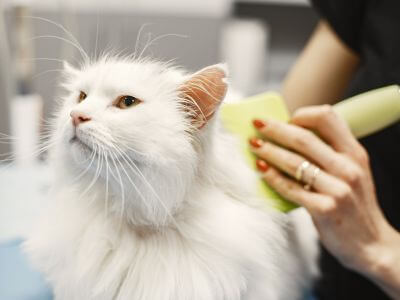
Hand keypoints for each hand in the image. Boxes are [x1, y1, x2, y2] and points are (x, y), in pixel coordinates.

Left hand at [249, 105, 399, 282]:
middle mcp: (348, 167)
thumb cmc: (353, 204)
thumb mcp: (351, 172)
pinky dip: (272, 177)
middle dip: (275, 129)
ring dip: (269, 151)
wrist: (371, 244)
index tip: (284, 119)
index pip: (327, 118)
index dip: (302, 115)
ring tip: (252, 145)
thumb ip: (329, 154)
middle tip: (255, 124)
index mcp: (354, 153)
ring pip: (294, 162)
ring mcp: (338, 189)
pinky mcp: (326, 209)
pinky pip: (291, 189)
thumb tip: (289, 135)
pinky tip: (260, 169)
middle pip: (304, 138)